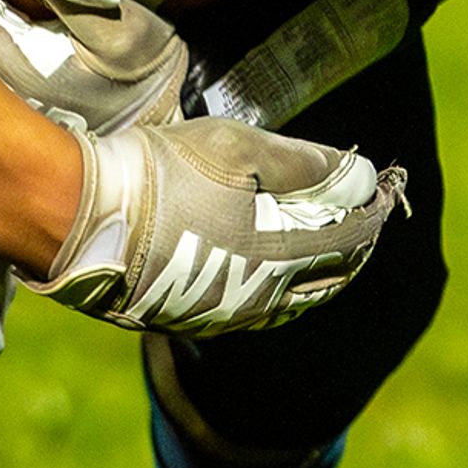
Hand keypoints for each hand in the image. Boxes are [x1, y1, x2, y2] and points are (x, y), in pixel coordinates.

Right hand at [30, 114, 401, 333]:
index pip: (352, 237)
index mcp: (281, 256)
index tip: (387, 189)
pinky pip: (256, 309)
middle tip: (365, 219)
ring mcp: (225, 316)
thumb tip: (360, 175)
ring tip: (330, 247)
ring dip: (320, 271)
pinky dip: (281, 288)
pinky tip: (273, 273)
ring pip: (293, 300)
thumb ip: (306, 165)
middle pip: (329, 277)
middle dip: (354, 246)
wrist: (81, 220)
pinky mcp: (192, 319)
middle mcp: (262, 298)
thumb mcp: (239, 148)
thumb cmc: (163, 174)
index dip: (373, 211)